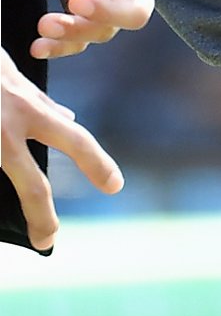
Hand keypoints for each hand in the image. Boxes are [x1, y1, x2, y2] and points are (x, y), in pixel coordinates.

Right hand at [1, 47, 123, 250]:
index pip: (74, 139)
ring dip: (18, 211)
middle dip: (43, 218)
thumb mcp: (11, 73)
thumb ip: (40, 100)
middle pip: (33, 186)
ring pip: (11, 185)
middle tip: (48, 241)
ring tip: (24, 232)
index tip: (115, 185)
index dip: (97, 163)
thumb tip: (69, 119)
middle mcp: (6, 131)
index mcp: (26, 109)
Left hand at [31, 0, 164, 60]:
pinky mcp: (90, 16)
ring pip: (104, 30)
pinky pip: (81, 40)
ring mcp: (114, 4)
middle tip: (78, 1)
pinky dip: (60, 46)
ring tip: (46, 24)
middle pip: (135, 11)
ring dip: (76, 31)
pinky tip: (40, 45)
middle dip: (106, 12)